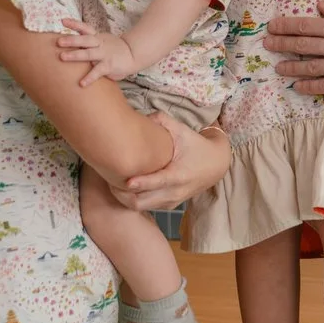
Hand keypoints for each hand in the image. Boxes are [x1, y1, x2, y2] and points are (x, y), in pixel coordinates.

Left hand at [56, 21, 140, 86]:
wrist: (134, 53)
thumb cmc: (114, 49)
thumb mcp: (103, 41)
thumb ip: (89, 44)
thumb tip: (70, 47)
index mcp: (97, 37)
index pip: (85, 28)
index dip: (74, 24)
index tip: (62, 21)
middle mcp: (99, 44)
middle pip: (84, 40)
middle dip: (71, 40)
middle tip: (58, 41)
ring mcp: (104, 54)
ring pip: (88, 53)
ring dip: (75, 55)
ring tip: (62, 57)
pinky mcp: (109, 65)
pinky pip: (98, 71)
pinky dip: (90, 77)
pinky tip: (82, 83)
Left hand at [114, 116, 230, 210]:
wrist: (216, 165)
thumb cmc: (196, 146)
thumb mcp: (183, 130)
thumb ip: (162, 121)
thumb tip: (140, 115)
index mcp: (179, 175)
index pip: (157, 182)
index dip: (141, 183)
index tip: (126, 181)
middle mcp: (174, 192)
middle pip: (142, 202)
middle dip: (122, 194)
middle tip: (107, 179)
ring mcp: (171, 202)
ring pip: (141, 207)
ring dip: (124, 198)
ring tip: (110, 182)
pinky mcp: (168, 206)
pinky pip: (145, 207)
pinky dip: (131, 200)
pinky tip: (122, 188)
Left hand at [263, 1, 323, 95]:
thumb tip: (320, 6)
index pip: (307, 26)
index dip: (286, 26)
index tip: (273, 26)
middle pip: (304, 45)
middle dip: (282, 44)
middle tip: (266, 43)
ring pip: (310, 67)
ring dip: (291, 67)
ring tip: (278, 66)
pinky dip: (309, 86)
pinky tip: (297, 86)